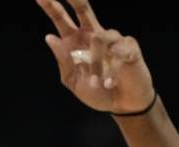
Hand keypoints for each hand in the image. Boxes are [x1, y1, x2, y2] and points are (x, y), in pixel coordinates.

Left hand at [36, 0, 154, 113]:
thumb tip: (49, 37)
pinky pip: (117, 51)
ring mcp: (112, 39)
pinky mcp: (129, 46)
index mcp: (75, 42)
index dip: (51, 6)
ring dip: (95, 65)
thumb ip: (63, 60)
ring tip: (95, 83)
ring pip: (98, 39)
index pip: (61, 19)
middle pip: (82, 8)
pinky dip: (111, 70)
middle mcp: (92, 35)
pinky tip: (110, 83)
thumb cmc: (96, 92)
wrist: (121, 105)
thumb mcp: (72, 80)